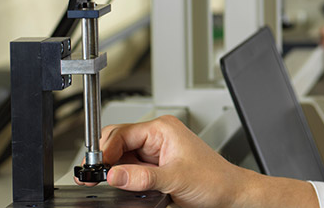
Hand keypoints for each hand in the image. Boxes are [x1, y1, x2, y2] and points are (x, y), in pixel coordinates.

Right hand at [83, 115, 317, 207]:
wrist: (230, 194)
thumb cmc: (215, 179)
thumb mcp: (176, 178)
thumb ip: (143, 176)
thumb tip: (114, 174)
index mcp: (162, 129)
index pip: (120, 133)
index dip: (104, 151)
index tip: (95, 169)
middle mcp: (157, 137)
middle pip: (116, 143)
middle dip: (104, 160)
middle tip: (93, 178)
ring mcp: (155, 153)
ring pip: (120, 158)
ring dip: (113, 170)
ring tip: (110, 184)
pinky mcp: (155, 167)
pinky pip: (130, 170)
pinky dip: (123, 178)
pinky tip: (124, 187)